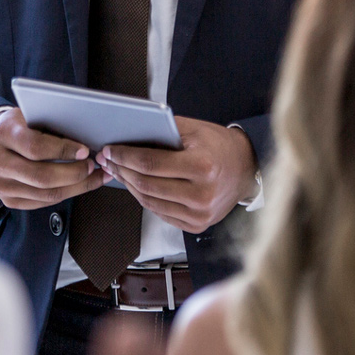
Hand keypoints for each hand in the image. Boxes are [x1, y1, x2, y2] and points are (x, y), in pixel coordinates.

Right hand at [0, 107, 105, 209]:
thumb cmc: (16, 127)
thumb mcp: (28, 115)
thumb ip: (50, 124)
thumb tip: (85, 138)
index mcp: (3, 134)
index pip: (35, 148)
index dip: (63, 151)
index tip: (85, 151)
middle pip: (41, 177)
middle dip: (74, 174)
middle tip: (92, 166)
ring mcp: (1, 185)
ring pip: (46, 194)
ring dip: (76, 187)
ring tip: (95, 177)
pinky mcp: (8, 200)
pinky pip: (43, 202)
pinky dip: (66, 194)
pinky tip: (80, 185)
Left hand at [97, 117, 256, 234]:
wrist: (246, 169)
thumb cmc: (219, 146)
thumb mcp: (194, 130)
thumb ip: (163, 131)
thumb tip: (128, 135)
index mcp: (202, 167)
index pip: (150, 164)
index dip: (125, 156)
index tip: (110, 150)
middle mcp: (202, 194)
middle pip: (147, 184)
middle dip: (122, 170)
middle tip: (108, 160)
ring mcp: (200, 214)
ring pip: (149, 202)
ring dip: (129, 186)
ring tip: (118, 171)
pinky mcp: (197, 225)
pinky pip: (160, 213)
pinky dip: (145, 198)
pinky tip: (136, 185)